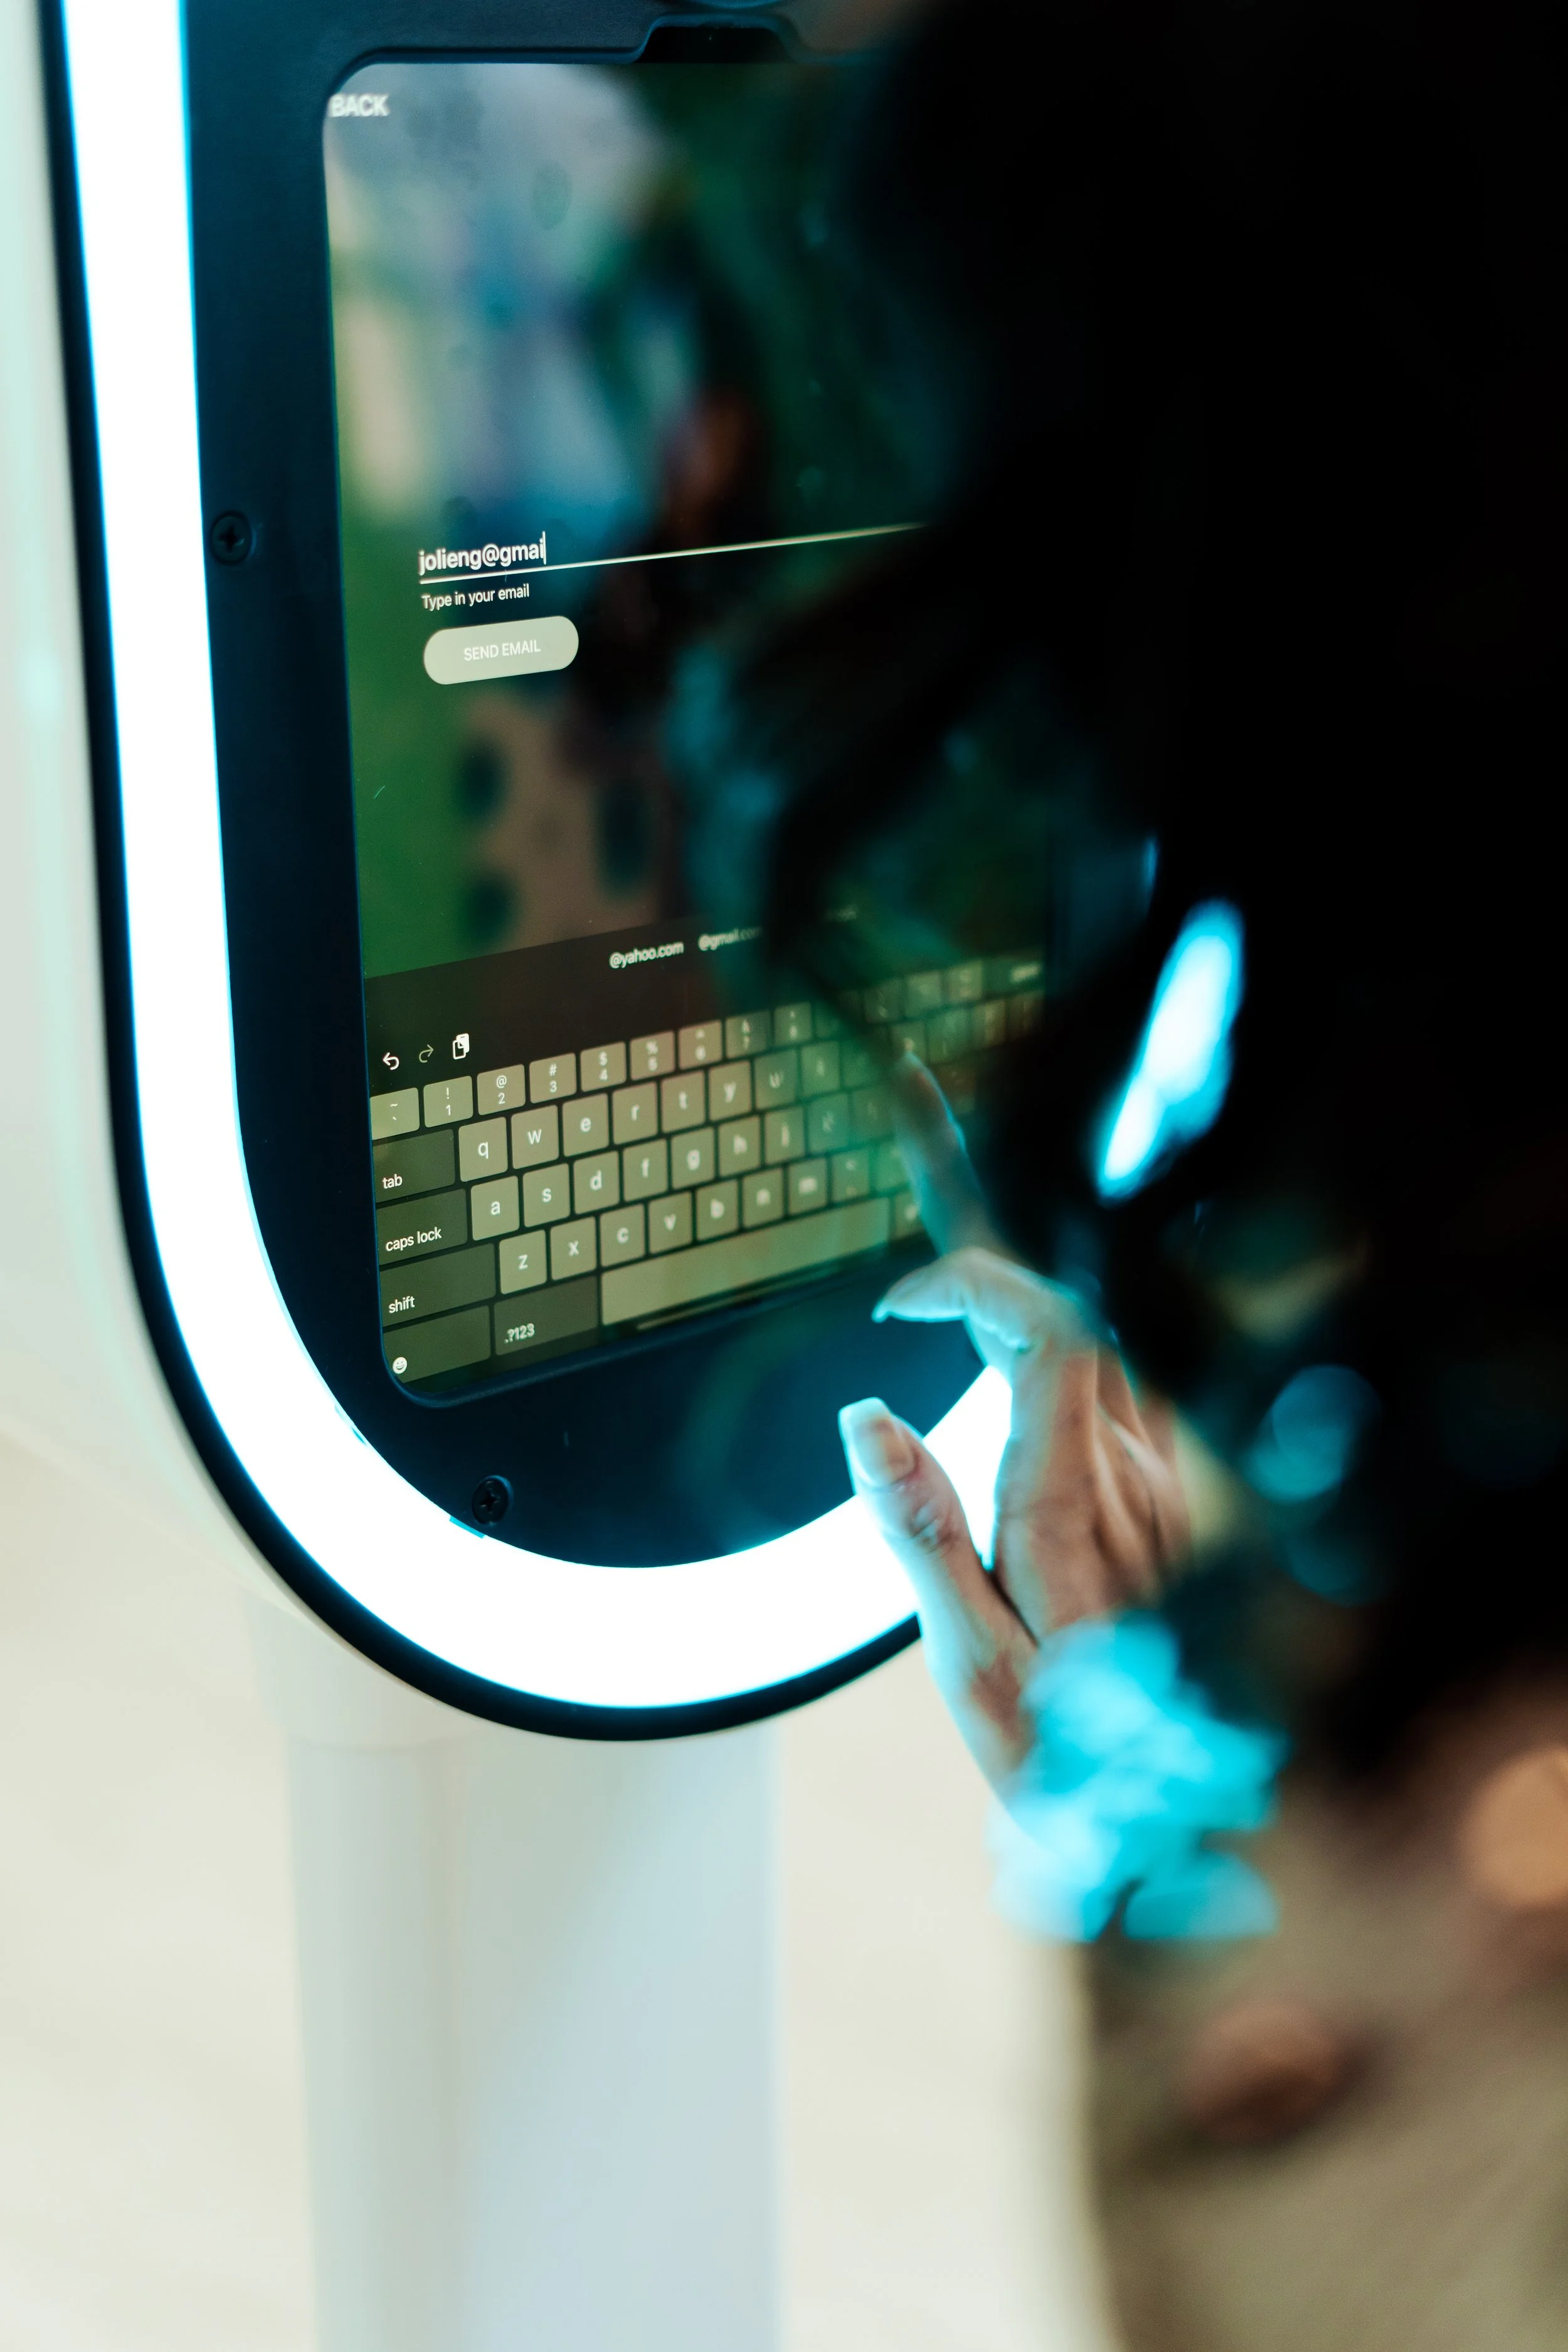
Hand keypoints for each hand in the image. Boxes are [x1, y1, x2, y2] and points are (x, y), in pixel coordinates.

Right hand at [839, 1057, 1188, 1788]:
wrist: (1185, 1821)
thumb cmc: (1075, 1759)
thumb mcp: (980, 1673)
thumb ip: (925, 1538)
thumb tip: (865, 1413)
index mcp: (1078, 1496)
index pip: (1043, 1320)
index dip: (972, 1272)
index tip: (899, 1297)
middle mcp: (1131, 1461)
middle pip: (1065, 1278)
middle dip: (982, 1180)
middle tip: (911, 1089)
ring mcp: (1154, 1466)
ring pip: (1090, 1309)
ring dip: (1013, 1238)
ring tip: (944, 1149)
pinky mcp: (1157, 1484)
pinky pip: (1100, 1357)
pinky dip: (1040, 1299)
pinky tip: (998, 1289)